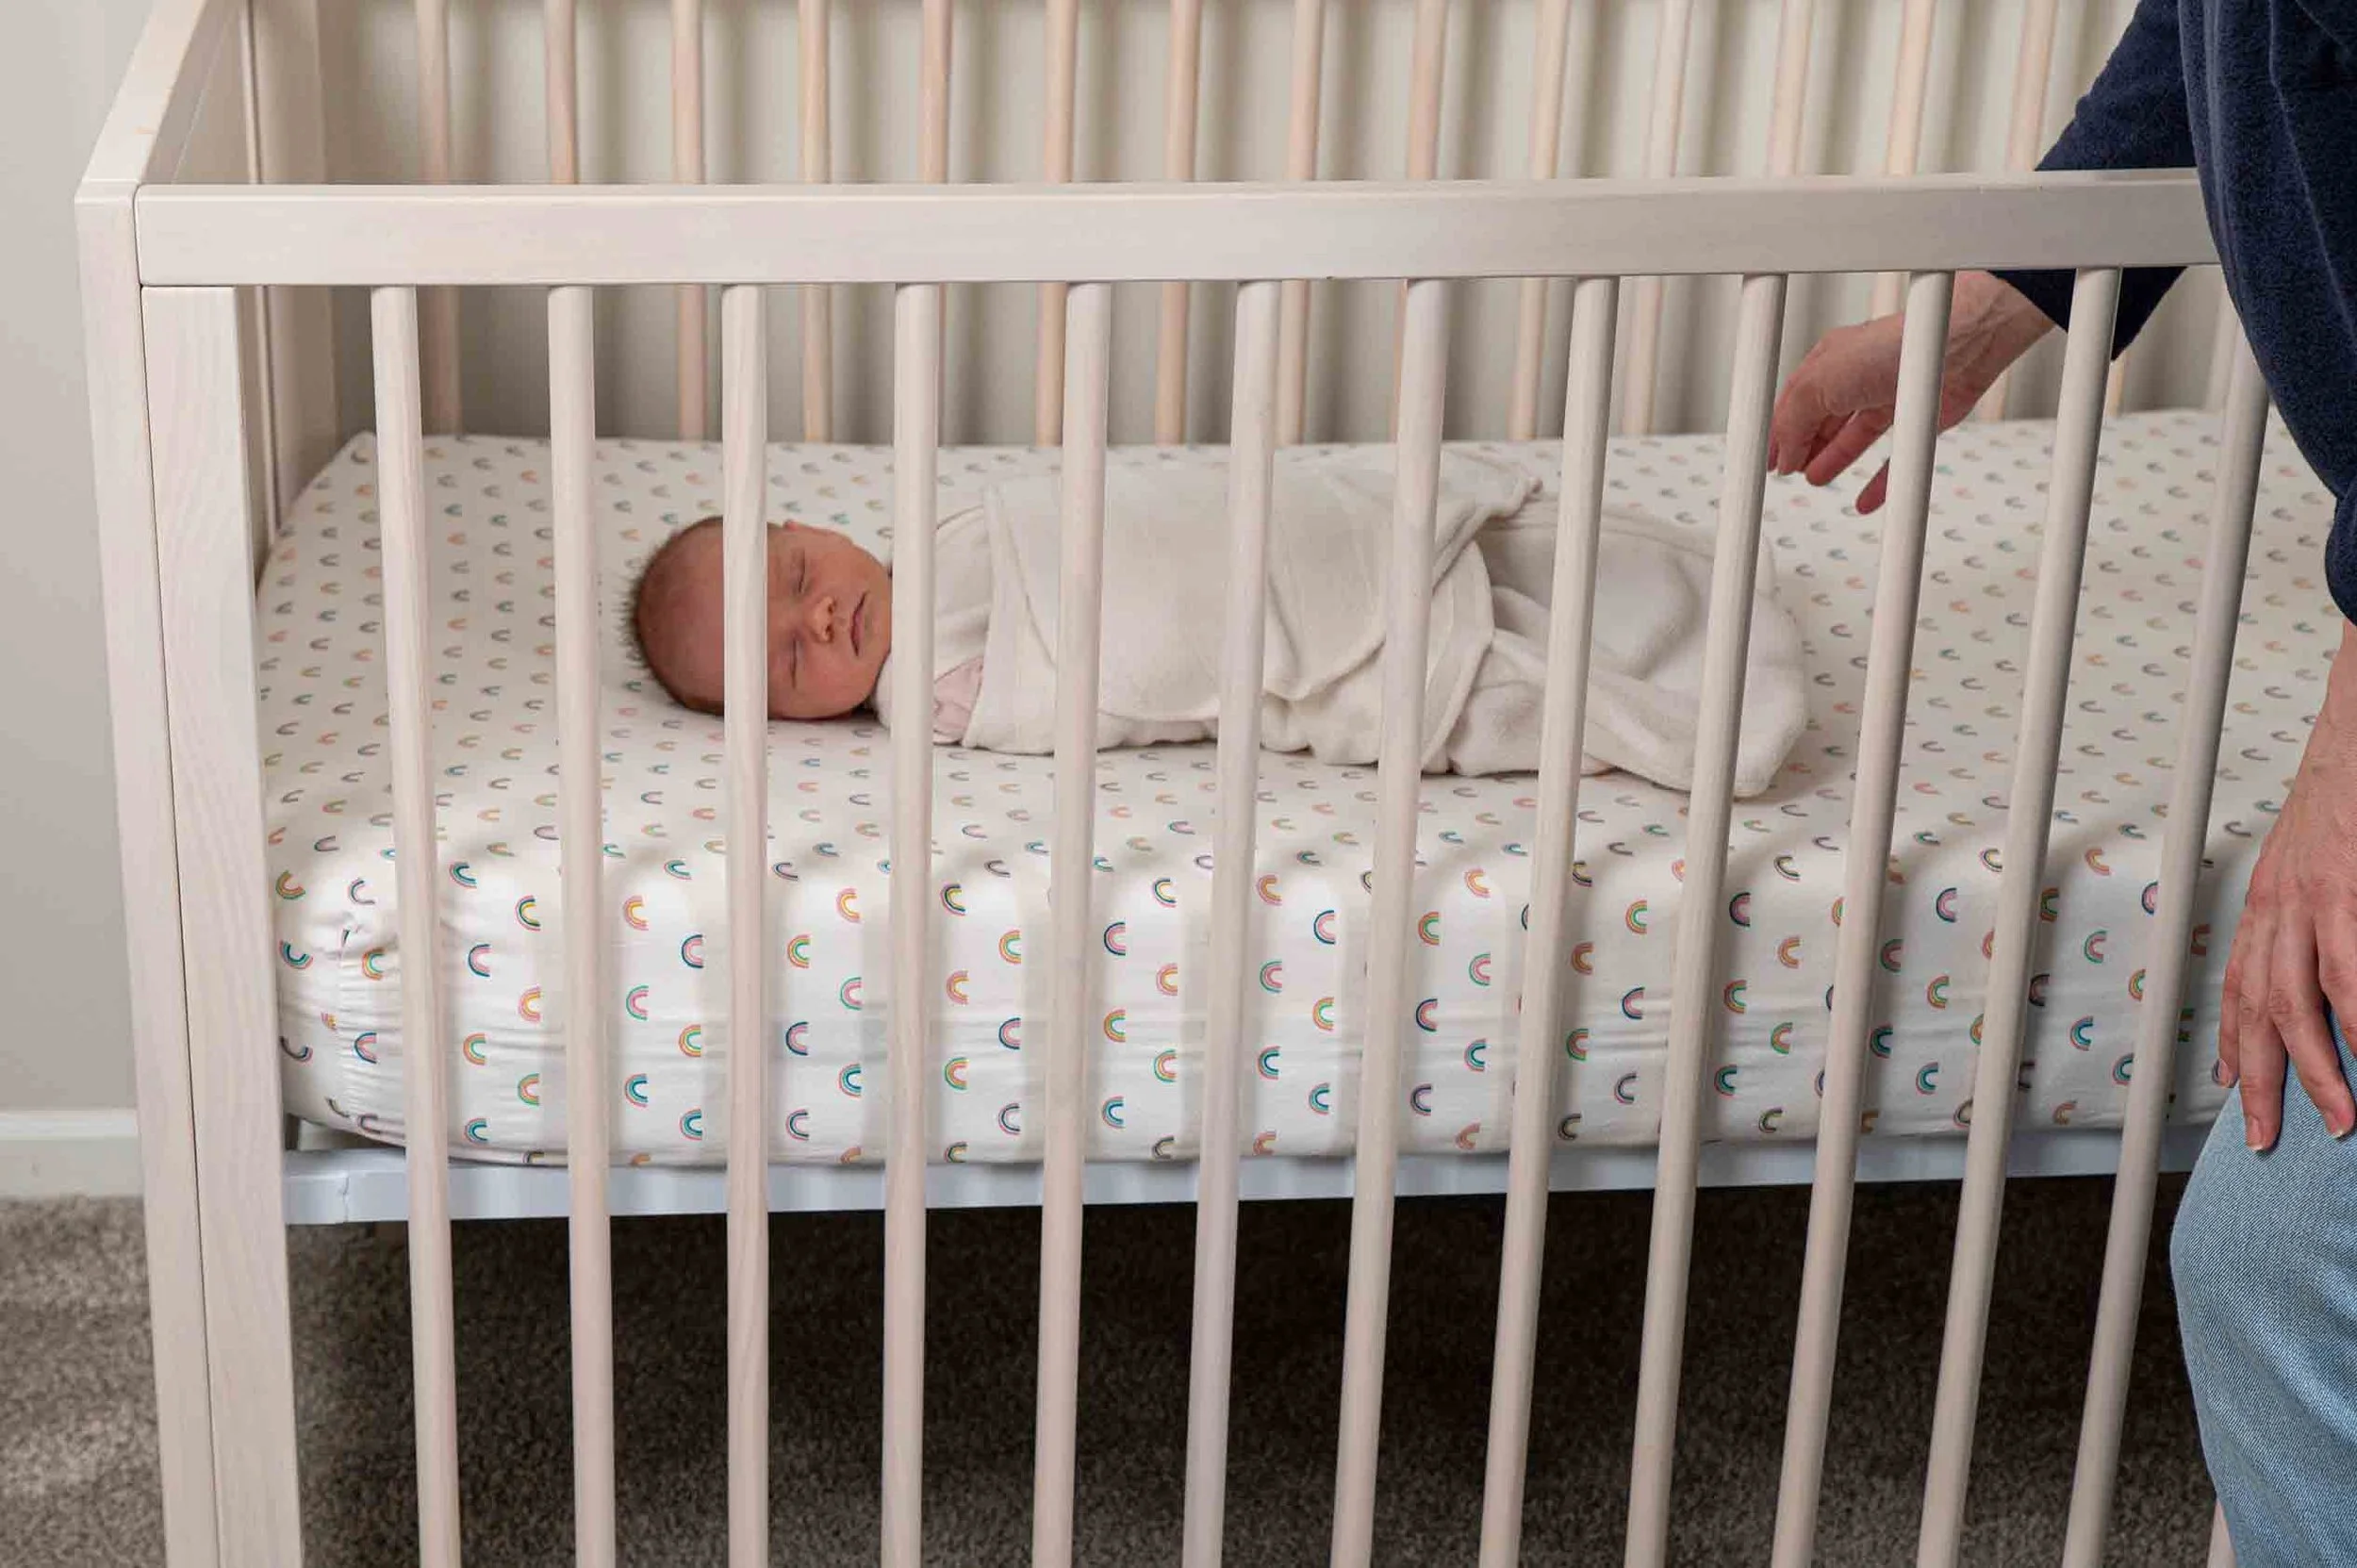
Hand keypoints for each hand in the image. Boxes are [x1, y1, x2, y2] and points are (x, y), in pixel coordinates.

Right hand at [1766, 271, 2052, 511]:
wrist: (1954, 346)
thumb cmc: (1890, 348)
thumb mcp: (1818, 383)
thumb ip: (1793, 420)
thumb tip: (1785, 452)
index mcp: (1830, 362)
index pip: (1796, 401)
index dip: (1780, 431)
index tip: (1769, 458)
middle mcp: (1859, 378)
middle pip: (1823, 419)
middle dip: (1804, 446)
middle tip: (1789, 470)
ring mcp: (1889, 397)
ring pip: (1854, 437)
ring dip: (1833, 459)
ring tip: (1816, 479)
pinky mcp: (1918, 419)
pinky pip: (1894, 459)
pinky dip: (1879, 484)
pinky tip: (1866, 501)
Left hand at [2222, 623, 2356, 1148]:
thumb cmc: (2350, 797)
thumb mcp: (2324, 859)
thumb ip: (2325, 915)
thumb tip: (2335, 967)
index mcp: (2270, 898)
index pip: (2240, 984)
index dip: (2235, 1041)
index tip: (2234, 1086)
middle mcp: (2276, 903)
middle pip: (2258, 1010)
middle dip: (2261, 1081)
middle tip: (2269, 1138)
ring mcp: (2310, 897)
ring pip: (2300, 1004)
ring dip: (2317, 1071)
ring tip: (2335, 1123)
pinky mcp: (2343, 887)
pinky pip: (2350, 971)